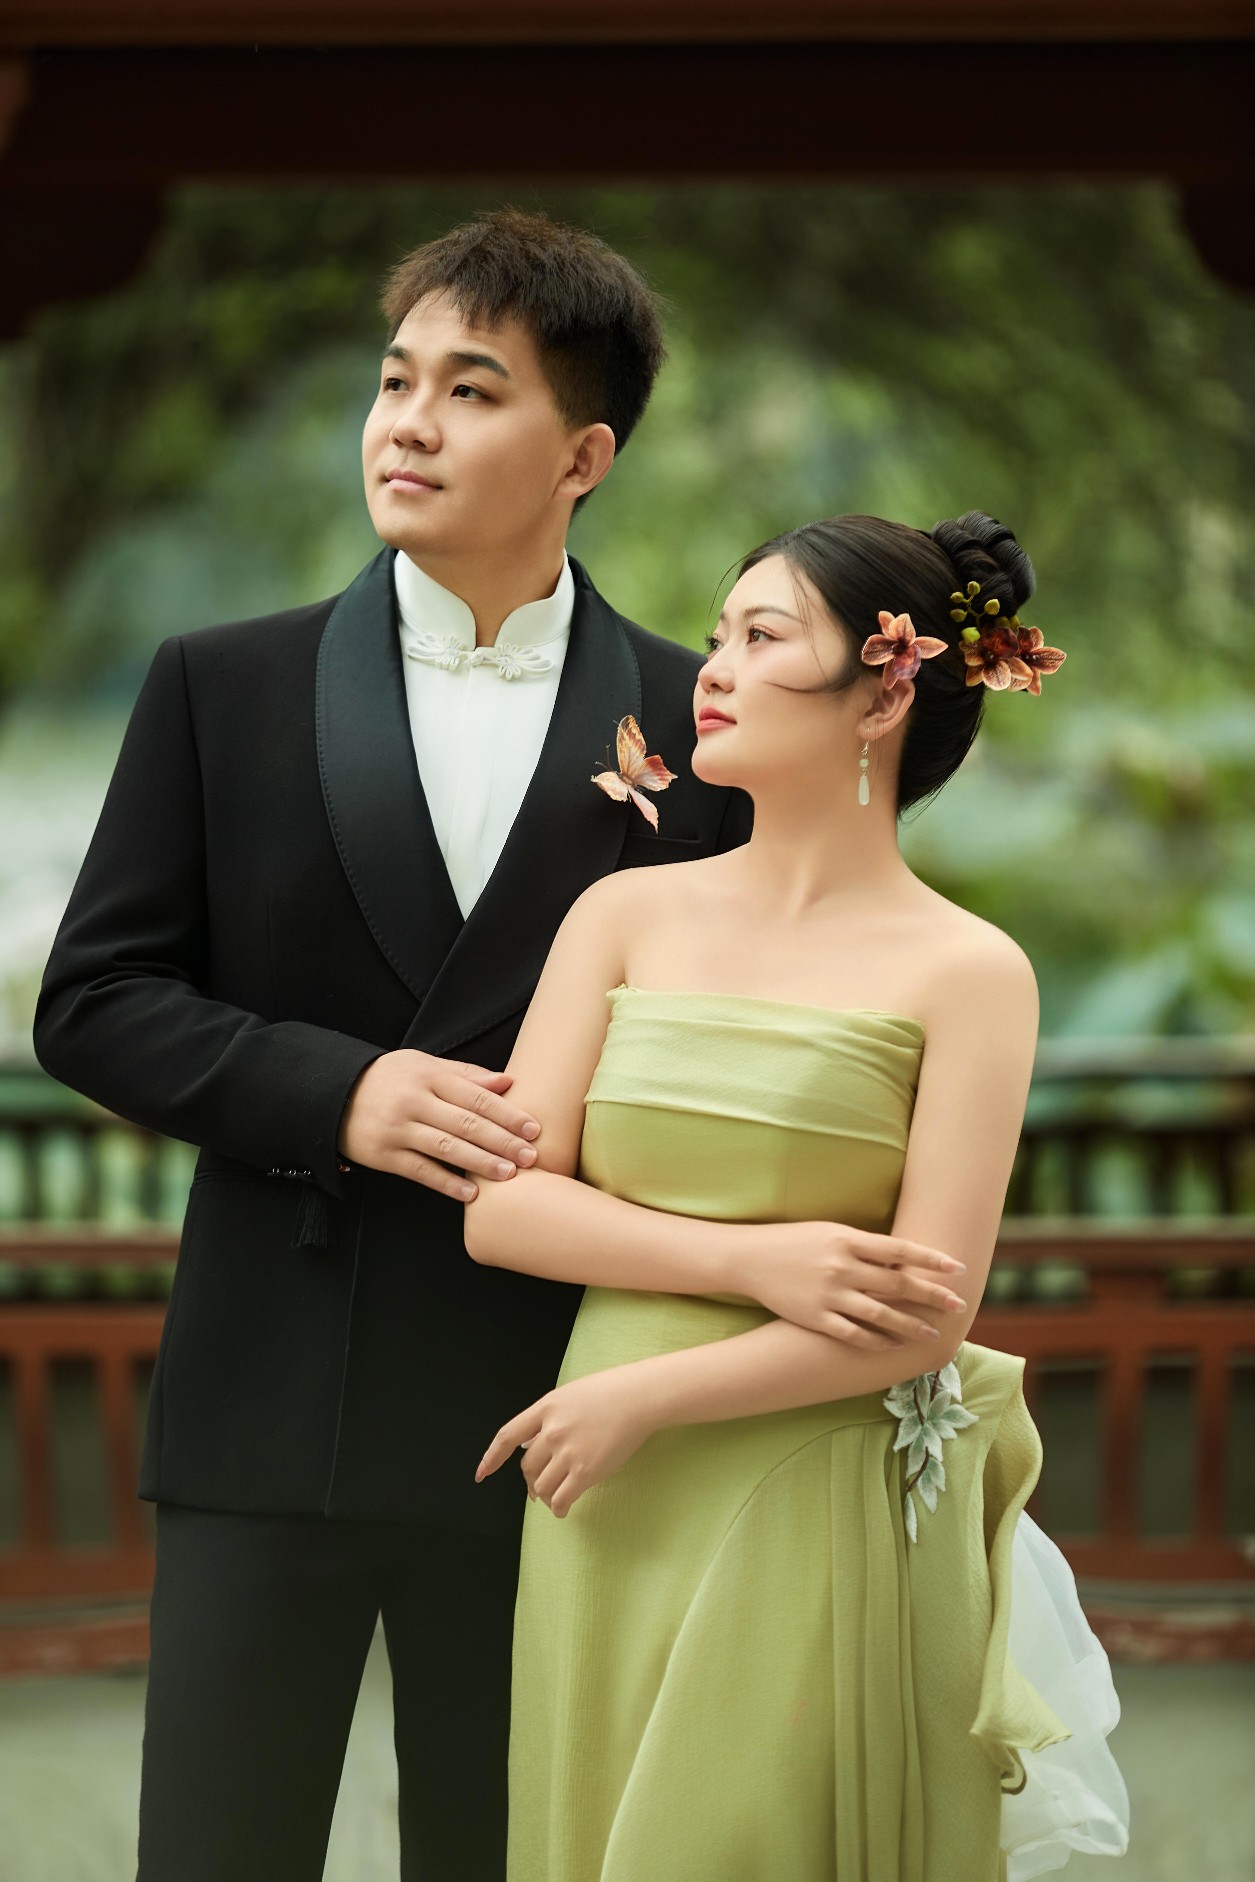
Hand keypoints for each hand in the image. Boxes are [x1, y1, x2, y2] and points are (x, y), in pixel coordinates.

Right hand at [338, 1049, 539, 1198]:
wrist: (334, 1094)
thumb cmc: (390, 1079)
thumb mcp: (424, 1065)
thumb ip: (466, 1074)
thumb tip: (507, 1083)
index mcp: (428, 1076)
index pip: (476, 1097)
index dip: (507, 1113)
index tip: (533, 1128)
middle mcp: (414, 1101)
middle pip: (466, 1123)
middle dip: (502, 1141)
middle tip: (530, 1156)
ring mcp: (398, 1129)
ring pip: (446, 1148)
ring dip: (481, 1163)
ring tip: (509, 1174)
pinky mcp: (384, 1155)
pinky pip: (421, 1171)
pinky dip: (447, 1183)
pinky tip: (471, 1194)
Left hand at [474, 1370, 655, 1518]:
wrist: (639, 1397)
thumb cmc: (611, 1392)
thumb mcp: (570, 1395)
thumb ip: (549, 1417)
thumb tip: (533, 1445)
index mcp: (545, 1408)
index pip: (508, 1436)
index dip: (491, 1458)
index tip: (481, 1474)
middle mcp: (551, 1431)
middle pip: (527, 1466)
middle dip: (530, 1480)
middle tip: (538, 1488)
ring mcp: (567, 1452)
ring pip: (541, 1486)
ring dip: (544, 1495)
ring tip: (554, 1497)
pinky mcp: (585, 1471)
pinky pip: (561, 1498)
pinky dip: (558, 1508)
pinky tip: (563, 1509)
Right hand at [735, 1221, 967, 1351]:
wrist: (750, 1258)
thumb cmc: (795, 1241)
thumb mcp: (830, 1232)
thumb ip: (864, 1245)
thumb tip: (902, 1260)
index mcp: (847, 1240)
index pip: (900, 1249)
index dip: (931, 1259)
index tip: (956, 1268)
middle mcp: (842, 1266)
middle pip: (898, 1283)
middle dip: (932, 1295)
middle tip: (958, 1305)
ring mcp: (829, 1294)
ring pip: (881, 1314)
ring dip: (910, 1325)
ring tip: (932, 1333)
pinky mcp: (816, 1317)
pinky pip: (853, 1334)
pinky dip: (877, 1341)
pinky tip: (894, 1346)